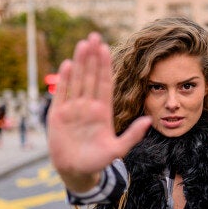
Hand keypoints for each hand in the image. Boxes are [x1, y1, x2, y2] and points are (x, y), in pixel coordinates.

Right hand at [48, 33, 151, 192]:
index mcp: (103, 111)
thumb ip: (133, 135)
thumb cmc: (98, 161)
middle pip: (91, 77)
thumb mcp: (118, 149)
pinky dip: (64, 80)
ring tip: (82, 44)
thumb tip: (149, 120)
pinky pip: (62, 94)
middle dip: (93, 57)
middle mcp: (88, 106)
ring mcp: (73, 109)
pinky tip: (67, 64)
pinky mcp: (58, 116)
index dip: (105, 66)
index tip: (106, 48)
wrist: (76, 172)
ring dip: (79, 63)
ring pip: (77, 81)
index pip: (105, 83)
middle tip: (94, 36)